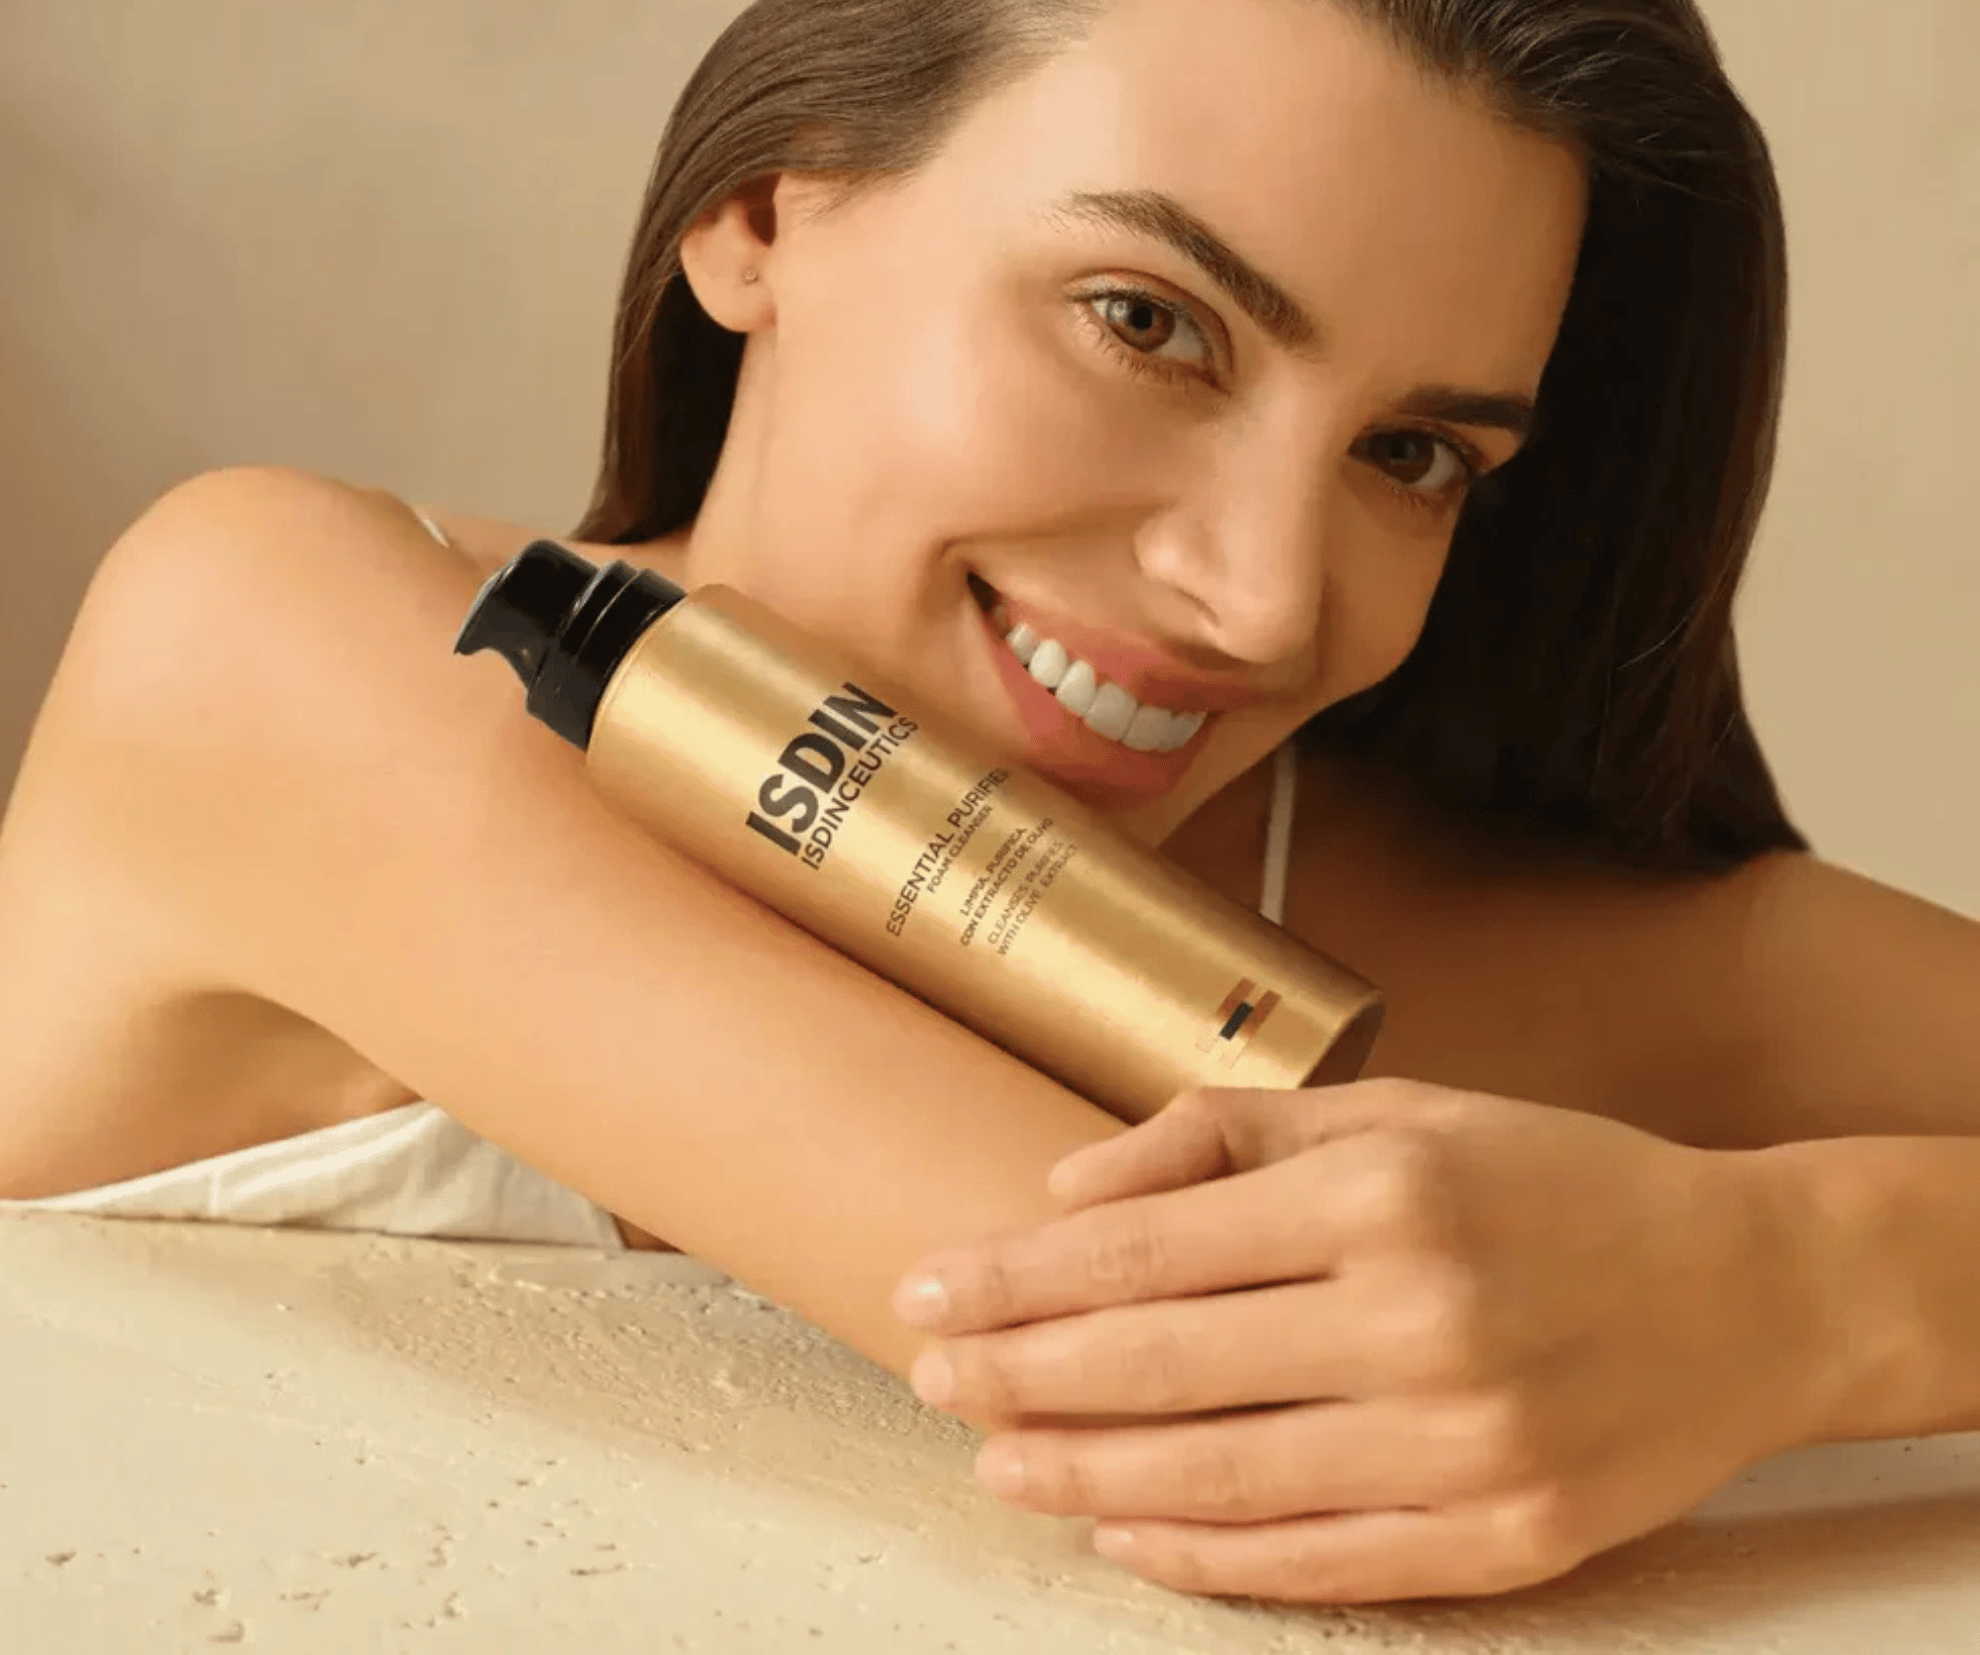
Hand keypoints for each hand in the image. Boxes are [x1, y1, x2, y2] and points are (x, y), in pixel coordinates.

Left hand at [890, 1078, 1817, 1604]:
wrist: (1749, 1291)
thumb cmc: (1550, 1180)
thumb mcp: (1396, 1111)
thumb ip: (1224, 1135)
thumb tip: (1069, 1189)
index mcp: (1382, 1194)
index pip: (1146, 1246)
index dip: (1018, 1277)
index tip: (928, 1286)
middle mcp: (1418, 1320)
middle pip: (1159, 1366)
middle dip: (1018, 1372)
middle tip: (925, 1374)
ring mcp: (1461, 1445)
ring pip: (1217, 1478)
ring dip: (1080, 1473)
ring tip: (992, 1456)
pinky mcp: (1501, 1540)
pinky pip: (1313, 1563)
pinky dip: (1199, 1554)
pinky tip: (1118, 1530)